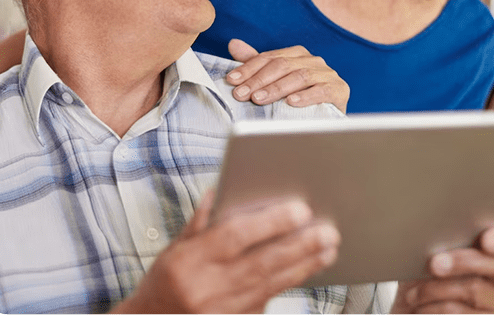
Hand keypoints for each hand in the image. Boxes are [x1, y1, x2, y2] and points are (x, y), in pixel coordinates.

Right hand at [113, 193, 340, 313]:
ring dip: (304, 265)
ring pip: (271, 285)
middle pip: (261, 263)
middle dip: (299, 246)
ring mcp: (223, 310)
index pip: (236, 236)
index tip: (300, 209)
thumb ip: (200, 220)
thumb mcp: (174, 247)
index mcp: (190, 261)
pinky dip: (290, 283)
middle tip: (328, 230)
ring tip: (329, 248)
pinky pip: (267, 300)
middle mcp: (207, 288)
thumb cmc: (164, 282)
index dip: (270, 223)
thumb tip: (219, 191)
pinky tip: (310, 268)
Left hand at [226, 39, 349, 112]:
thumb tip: (233, 43)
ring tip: (259, 99)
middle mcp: (313, 60)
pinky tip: (291, 102)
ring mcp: (328, 73)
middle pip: (282, 66)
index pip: (269, 58)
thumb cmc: (299, 98)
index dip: (248, 68)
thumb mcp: (275, 80)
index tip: (231, 80)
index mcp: (297, 54)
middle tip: (241, 94)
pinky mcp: (339, 89)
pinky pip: (322, 90)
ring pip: (300, 76)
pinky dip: (306, 96)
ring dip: (277, 88)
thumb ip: (256, 62)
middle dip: (258, 80)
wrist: (328, 118)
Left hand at [391, 225, 493, 313]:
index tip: (488, 240)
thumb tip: (431, 232)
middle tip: (434, 264)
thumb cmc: (422, 272)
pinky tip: (420, 306)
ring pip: (476, 292)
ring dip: (438, 290)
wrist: (410, 309)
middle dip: (463, 262)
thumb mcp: (429, 250)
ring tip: (414, 292)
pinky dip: (435, 309)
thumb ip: (441, 239)